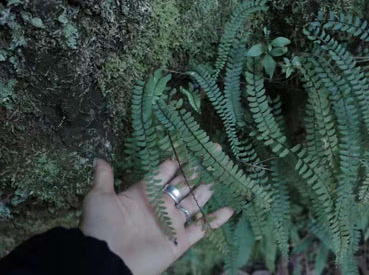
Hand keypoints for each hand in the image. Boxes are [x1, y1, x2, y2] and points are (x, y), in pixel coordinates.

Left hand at [80, 158, 233, 274]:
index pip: (163, 173)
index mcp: (143, 194)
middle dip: (196, 169)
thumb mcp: (99, 199)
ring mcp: (171, 223)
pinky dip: (215, 220)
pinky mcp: (179, 241)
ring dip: (206, 190)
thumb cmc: (101, 228)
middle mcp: (160, 206)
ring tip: (221, 174)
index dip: (175, 160)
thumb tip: (99, 159)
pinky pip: (201, 228)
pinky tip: (230, 209)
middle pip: (182, 184)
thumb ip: (104, 178)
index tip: (188, 146)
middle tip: (213, 153)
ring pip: (194, 202)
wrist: (106, 261)